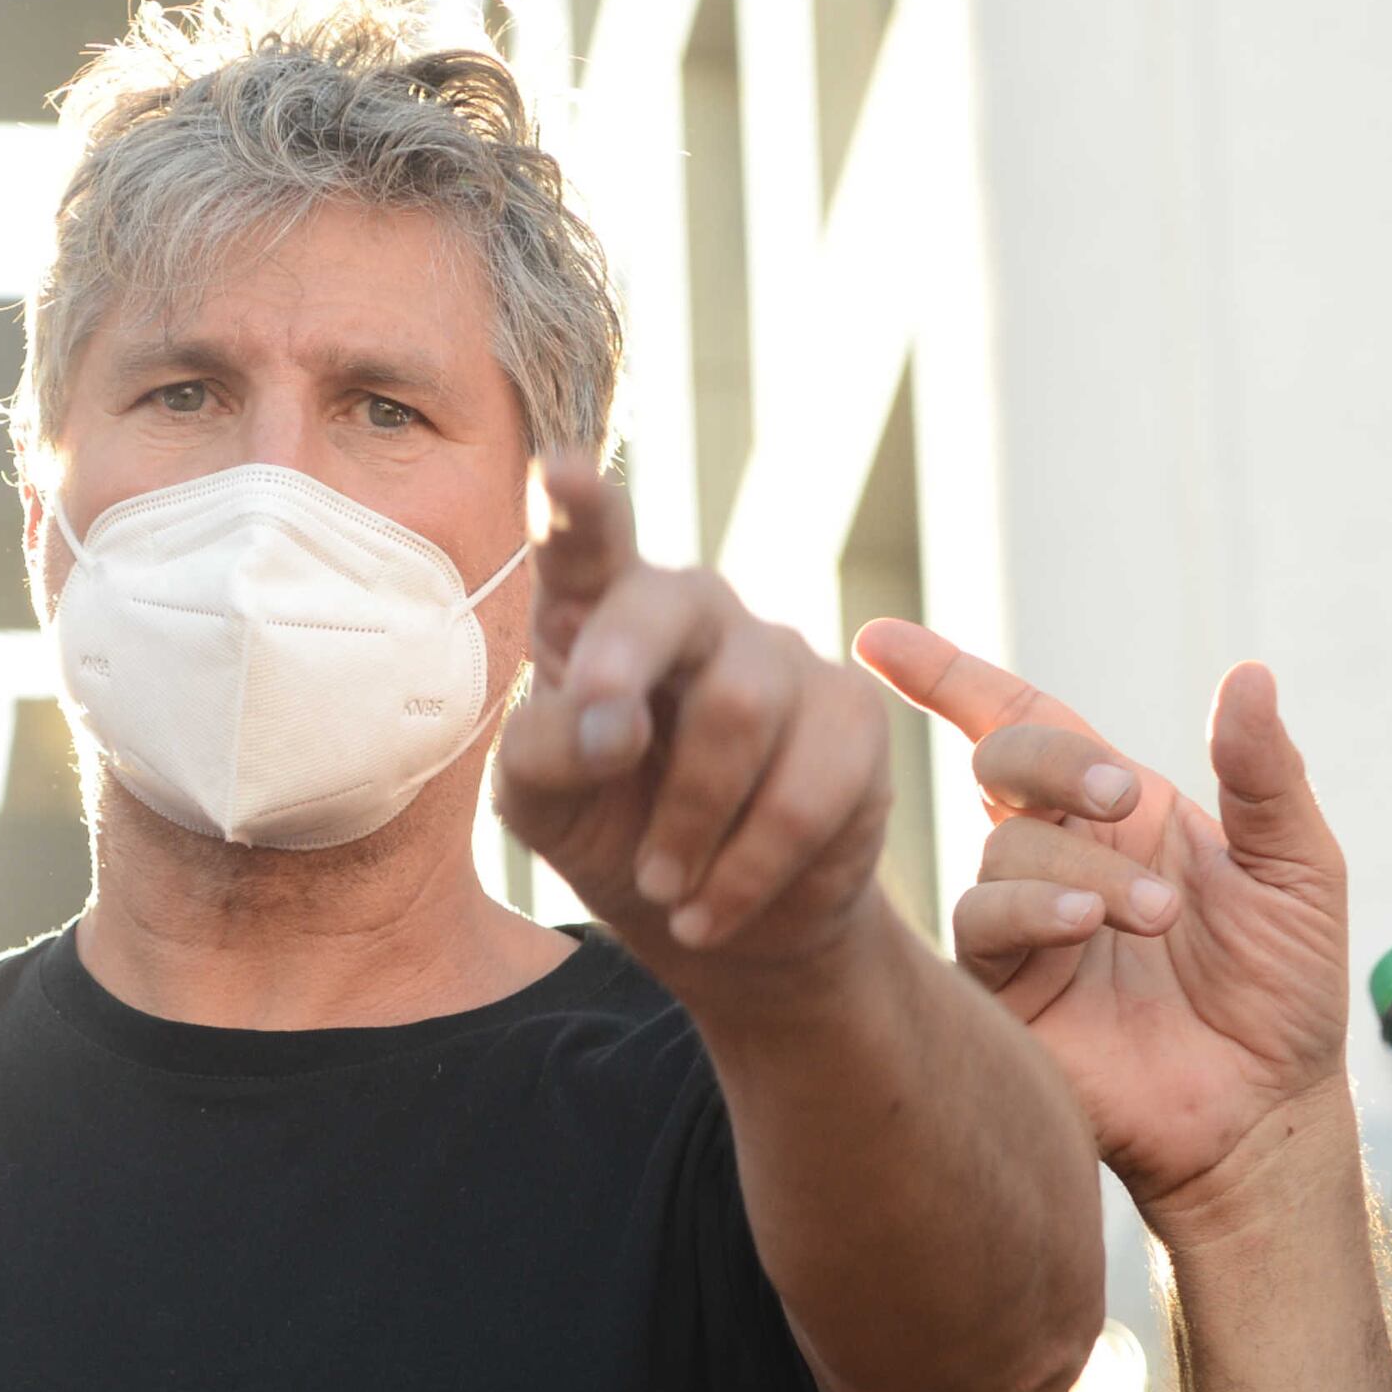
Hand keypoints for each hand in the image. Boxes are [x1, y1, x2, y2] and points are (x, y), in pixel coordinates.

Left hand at [497, 456, 894, 970]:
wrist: (711, 920)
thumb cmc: (608, 831)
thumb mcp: (541, 804)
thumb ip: (549, 748)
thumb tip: (616, 728)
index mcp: (593, 612)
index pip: (583, 544)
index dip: (576, 506)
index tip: (558, 471)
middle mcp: (689, 612)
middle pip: (668, 609)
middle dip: (628, 671)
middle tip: (606, 751)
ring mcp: (777, 654)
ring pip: (739, 712)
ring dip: (689, 825)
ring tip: (664, 889)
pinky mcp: (851, 714)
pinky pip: (806, 791)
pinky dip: (749, 871)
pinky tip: (715, 908)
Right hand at [850, 633, 1351, 1213]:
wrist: (1262, 1112)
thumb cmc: (1284, 992)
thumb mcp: (1298, 869)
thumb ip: (1265, 776)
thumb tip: (1247, 674)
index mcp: (1120, 812)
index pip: (1019, 720)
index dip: (946, 676)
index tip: (878, 640)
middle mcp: (1060, 854)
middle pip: (1002, 762)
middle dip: (1055, 765)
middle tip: (1127, 800)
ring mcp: (1026, 923)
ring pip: (1002, 849)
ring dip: (1078, 868)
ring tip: (1152, 921)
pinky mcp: (1005, 989)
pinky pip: (984, 924)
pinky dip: (1033, 911)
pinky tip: (1086, 931)